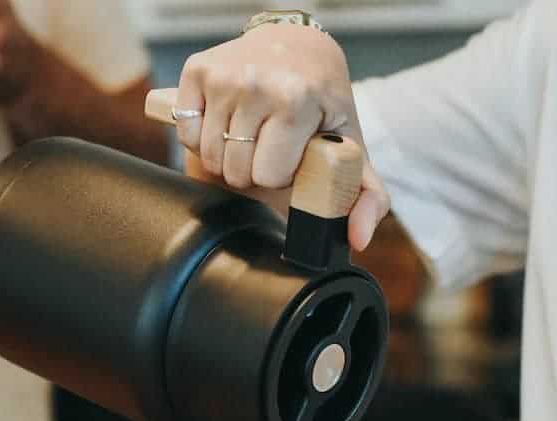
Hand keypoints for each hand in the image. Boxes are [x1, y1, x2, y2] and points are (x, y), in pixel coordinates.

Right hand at [177, 25, 388, 249]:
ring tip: (252, 135)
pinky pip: (187, 135)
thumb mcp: (352, 145)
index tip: (293, 154)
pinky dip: (202, 139)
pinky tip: (227, 123)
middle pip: (236, 171)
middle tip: (271, 145)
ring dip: (229, 157)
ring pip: (209, 156)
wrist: (297, 45)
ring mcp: (223, 76)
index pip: (269, 177)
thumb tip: (358, 239)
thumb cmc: (323, 102)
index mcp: (296, 101)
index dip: (281, 174)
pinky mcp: (197, 70)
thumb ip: (368, 197)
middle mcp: (256, 84)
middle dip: (253, 169)